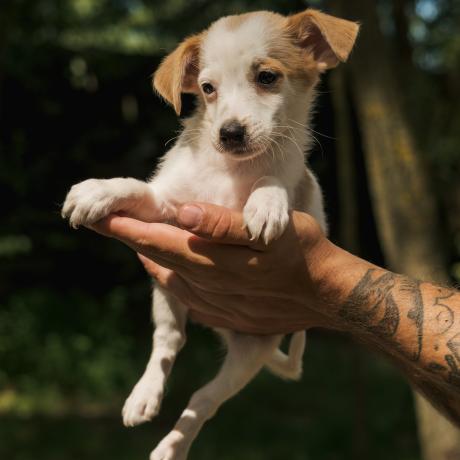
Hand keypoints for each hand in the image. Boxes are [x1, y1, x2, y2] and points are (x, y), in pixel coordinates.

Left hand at [90, 204, 355, 333]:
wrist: (324, 294)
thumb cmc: (301, 251)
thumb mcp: (270, 229)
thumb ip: (223, 224)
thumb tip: (182, 212)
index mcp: (214, 261)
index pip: (159, 242)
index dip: (127, 229)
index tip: (101, 217)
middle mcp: (208, 285)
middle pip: (157, 259)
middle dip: (129, 238)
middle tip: (103, 222)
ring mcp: (215, 303)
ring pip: (169, 279)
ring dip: (148, 258)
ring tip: (134, 239)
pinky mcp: (224, 313)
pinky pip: (186, 296)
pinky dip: (170, 278)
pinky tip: (168, 268)